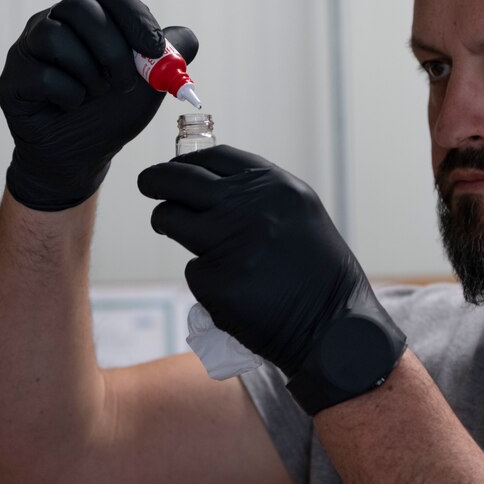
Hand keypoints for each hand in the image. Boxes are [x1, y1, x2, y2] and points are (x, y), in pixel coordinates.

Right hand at [0, 0, 198, 210]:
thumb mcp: (151, 85)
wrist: (82, 153)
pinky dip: (68, 96)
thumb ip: (171, 57)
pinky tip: (70, 106)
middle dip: (112, 49)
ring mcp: (30, 46)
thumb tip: (186, 37)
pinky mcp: (13, 75)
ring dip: (89, 75)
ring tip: (95, 95)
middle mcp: (57, 22)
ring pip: (56, 38)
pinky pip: (42, 75)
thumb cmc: (114, 112)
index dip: (135, 18)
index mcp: (93, 17)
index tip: (154, 49)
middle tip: (125, 82)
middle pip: (81, 8)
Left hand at [137, 145, 405, 413]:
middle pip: (179, 179)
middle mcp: (250, 206)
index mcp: (276, 186)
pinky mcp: (215, 282)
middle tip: (148, 184)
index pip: (214, 157)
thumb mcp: (301, 216)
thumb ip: (259, 196)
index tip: (175, 168)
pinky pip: (194, 270)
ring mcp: (230, 243)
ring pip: (171, 219)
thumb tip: (210, 184)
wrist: (336, 326)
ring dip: (169, 224)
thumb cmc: (321, 273)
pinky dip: (207, 279)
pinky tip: (236, 290)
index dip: (188, 161)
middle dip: (156, 180)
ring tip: (192, 241)